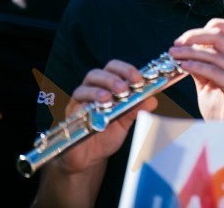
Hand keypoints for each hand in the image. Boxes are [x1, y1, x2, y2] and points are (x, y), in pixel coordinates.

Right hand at [55, 60, 157, 174]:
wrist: (91, 156)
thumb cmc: (108, 133)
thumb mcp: (126, 121)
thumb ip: (137, 109)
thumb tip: (153, 100)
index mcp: (107, 86)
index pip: (114, 68)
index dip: (125, 69)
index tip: (138, 78)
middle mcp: (92, 89)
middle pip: (97, 74)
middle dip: (111, 79)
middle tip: (123, 89)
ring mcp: (80, 101)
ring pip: (83, 88)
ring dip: (97, 92)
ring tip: (108, 100)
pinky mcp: (70, 115)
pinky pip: (75, 108)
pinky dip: (84, 108)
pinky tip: (93, 112)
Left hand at [171, 19, 223, 119]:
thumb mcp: (208, 85)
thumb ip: (200, 69)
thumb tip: (186, 57)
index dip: (203, 30)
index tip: (183, 39)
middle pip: (218, 35)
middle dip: (194, 36)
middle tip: (176, 44)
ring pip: (214, 53)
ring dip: (190, 52)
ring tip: (174, 55)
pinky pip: (215, 71)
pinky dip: (197, 66)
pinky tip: (184, 66)